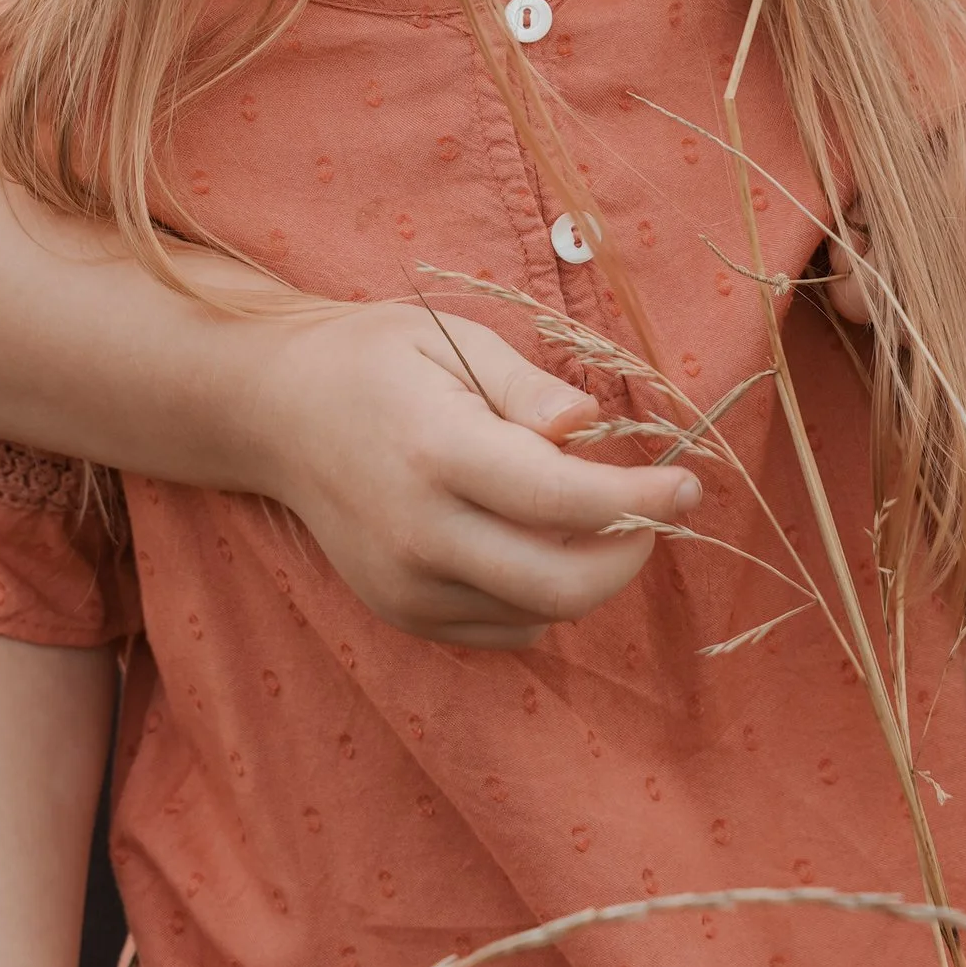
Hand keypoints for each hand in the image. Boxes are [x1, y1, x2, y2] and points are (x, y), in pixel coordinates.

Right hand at [241, 298, 702, 649]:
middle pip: (560, 586)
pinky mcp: (402, 613)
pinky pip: (503, 628)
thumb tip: (590, 425)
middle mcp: (418, 532)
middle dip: (631, 555)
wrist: (275, 411)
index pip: (562, 501)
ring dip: (588, 573)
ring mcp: (405, 585)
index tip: (690, 485)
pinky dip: (541, 596)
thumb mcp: (452, 338)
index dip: (641, 501)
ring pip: (538, 614)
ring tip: (592, 513)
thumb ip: (527, 389)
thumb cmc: (375, 359)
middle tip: (657, 510)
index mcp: (436, 451)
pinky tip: (533, 539)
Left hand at [822, 79, 965, 394]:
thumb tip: (843, 280)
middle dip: (901, 322)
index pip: (922, 254)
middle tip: (877, 306)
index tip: (849, 276)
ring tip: (919, 317)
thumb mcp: (932, 157)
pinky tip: (962, 335)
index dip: (873, 277)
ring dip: (938, 354)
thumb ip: (878, 213)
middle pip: (952, 317)